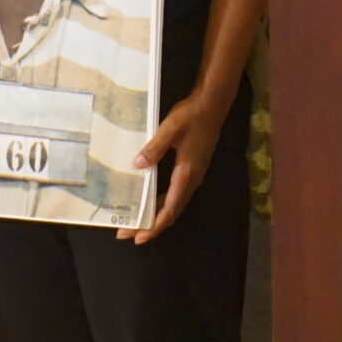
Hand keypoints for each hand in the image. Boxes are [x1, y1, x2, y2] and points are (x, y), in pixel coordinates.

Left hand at [128, 87, 233, 243]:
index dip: (155, 225)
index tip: (138, 237)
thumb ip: (155, 148)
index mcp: (187, 173)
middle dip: (151, 224)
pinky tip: (151, 200)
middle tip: (128, 233)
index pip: (170, 208)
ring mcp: (194, 174)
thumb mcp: (170, 128)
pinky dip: (163, 203)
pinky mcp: (193, 168)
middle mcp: (192, 178)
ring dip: (157, 214)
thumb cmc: (192, 115)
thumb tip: (137, 166)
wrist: (213, 104)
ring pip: (175, 203)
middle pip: (172, 210)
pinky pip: (177, 194)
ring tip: (137, 221)